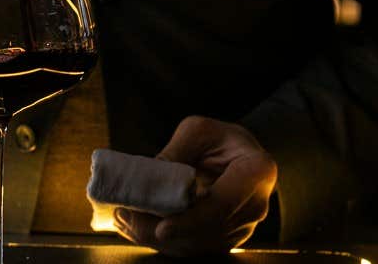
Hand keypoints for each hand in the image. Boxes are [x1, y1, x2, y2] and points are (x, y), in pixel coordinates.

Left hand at [114, 116, 276, 256]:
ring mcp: (242, 228)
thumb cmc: (221, 139)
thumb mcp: (199, 131)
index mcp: (255, 172)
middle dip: (162, 231)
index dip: (191, 220)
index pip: (222, 205)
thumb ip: (176, 151)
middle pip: (206, 231)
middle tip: (125, 218)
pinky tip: (135, 227)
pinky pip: (192, 247)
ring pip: (196, 245)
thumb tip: (147, 178)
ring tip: (122, 220)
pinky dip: (162, 241)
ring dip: (156, 238)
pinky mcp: (225, 239)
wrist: (242, 156)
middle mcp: (254, 206)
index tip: (162, 228)